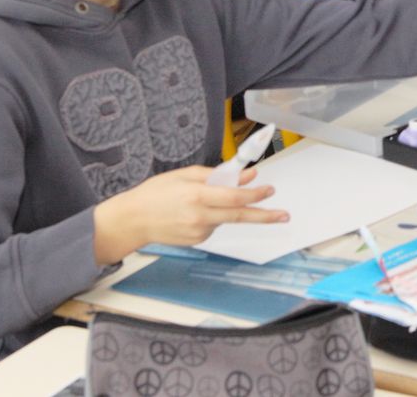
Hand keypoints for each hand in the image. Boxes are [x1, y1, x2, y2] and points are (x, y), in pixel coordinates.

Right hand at [92, 164, 283, 264]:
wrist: (132, 220)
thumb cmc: (156, 193)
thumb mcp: (185, 175)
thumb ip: (217, 176)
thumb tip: (244, 176)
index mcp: (197, 197)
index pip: (234, 197)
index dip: (254, 194)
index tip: (269, 189)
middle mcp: (200, 217)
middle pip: (240, 216)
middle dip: (265, 215)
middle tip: (284, 215)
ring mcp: (198, 232)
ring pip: (225, 218)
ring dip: (225, 209)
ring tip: (198, 202)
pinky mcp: (196, 241)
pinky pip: (213, 226)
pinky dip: (212, 217)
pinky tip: (192, 214)